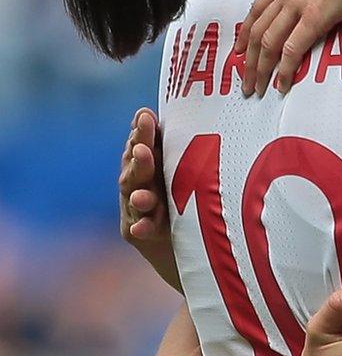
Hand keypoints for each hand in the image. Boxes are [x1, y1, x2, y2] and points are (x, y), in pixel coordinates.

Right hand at [119, 108, 177, 290]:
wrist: (186, 243)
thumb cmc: (190, 196)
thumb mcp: (190, 169)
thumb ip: (185, 145)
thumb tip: (193, 112)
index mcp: (151, 165)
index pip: (143, 146)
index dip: (142, 133)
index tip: (145, 116)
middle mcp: (140, 184)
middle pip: (136, 170)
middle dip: (139, 160)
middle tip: (141, 149)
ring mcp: (138, 209)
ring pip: (136, 199)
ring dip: (139, 195)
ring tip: (141, 195)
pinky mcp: (140, 233)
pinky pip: (141, 229)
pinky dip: (142, 227)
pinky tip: (142, 227)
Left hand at [240, 0, 341, 94]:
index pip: (258, 9)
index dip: (246, 32)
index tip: (240, 50)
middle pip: (256, 31)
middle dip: (247, 59)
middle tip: (244, 79)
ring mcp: (298, 5)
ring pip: (267, 43)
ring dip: (259, 69)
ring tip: (256, 89)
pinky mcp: (315, 18)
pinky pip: (291, 49)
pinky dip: (283, 69)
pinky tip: (281, 84)